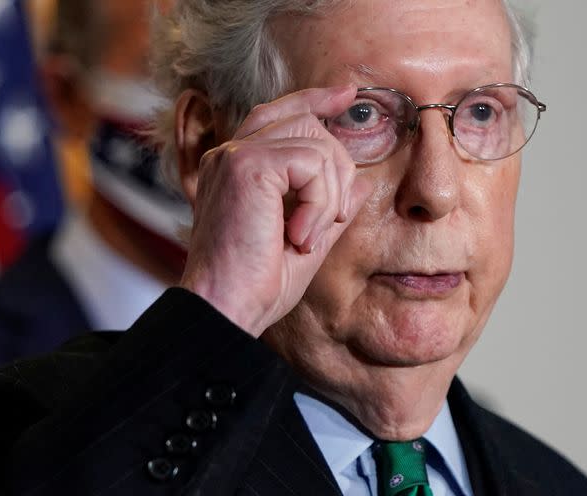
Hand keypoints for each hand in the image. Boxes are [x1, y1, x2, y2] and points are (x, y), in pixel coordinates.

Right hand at [180, 85, 373, 336]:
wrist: (225, 308)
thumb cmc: (255, 285)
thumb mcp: (305, 241)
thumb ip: (328, 207)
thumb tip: (361, 182)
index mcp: (235, 168)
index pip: (278, 115)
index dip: (314, 100)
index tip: (346, 95)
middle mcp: (229, 154)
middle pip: (305, 122)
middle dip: (336, 170)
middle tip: (327, 221)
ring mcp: (236, 155)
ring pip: (316, 143)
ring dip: (328, 195)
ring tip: (307, 237)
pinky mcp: (247, 165)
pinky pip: (312, 163)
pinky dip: (319, 202)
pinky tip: (299, 236)